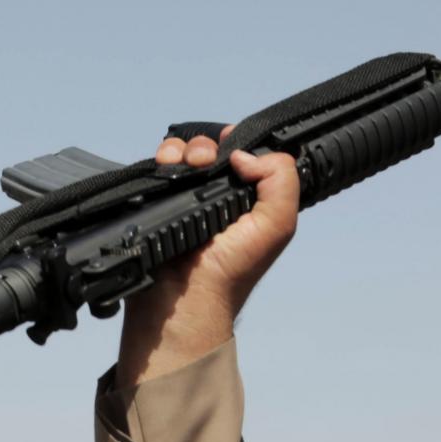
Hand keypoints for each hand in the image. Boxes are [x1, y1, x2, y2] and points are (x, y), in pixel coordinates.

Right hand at [117, 127, 299, 389]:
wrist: (185, 298)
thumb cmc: (232, 271)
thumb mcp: (277, 225)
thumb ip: (281, 180)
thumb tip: (244, 155)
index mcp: (248, 199)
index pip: (244, 154)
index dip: (238, 143)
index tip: (229, 143)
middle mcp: (217, 196)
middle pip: (211, 150)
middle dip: (207, 147)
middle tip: (204, 162)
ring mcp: (186, 199)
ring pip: (184, 153)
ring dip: (184, 150)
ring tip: (184, 165)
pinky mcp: (160, 202)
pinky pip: (159, 168)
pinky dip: (162, 160)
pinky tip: (166, 169)